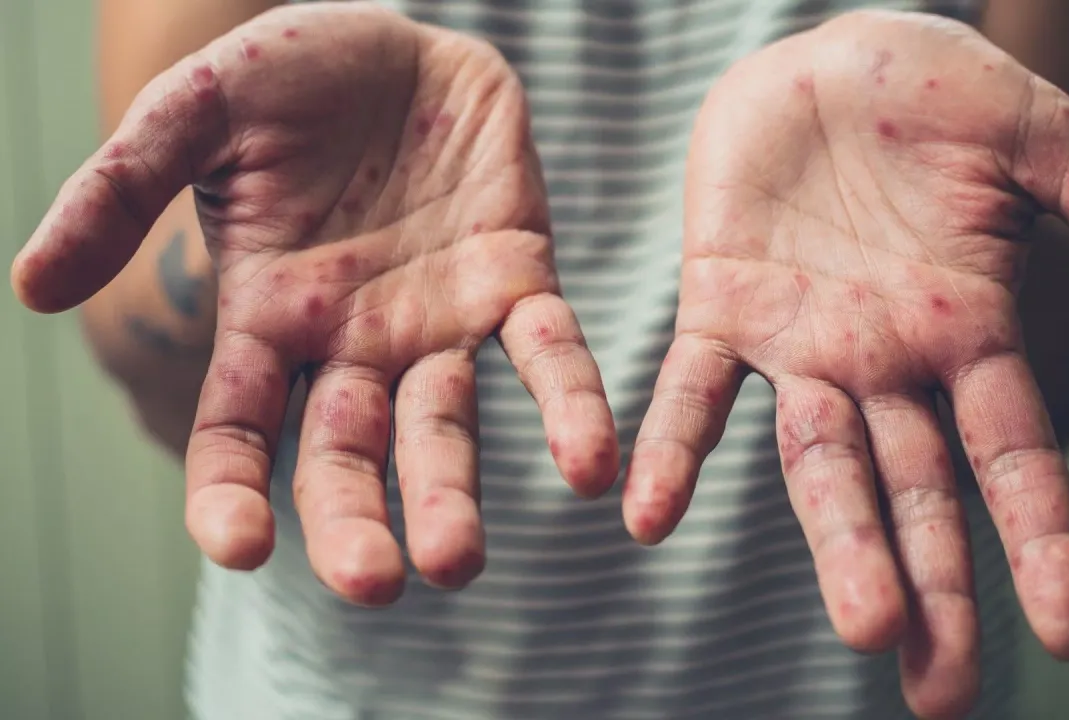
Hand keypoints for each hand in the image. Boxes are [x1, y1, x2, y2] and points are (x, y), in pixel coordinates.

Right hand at [12, 4, 617, 603]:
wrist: (403, 42)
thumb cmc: (291, 76)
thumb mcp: (195, 113)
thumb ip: (123, 189)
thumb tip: (31, 288)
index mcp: (268, 317)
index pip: (238, 429)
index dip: (231, 491)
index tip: (238, 546)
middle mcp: (354, 341)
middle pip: (347, 453)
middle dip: (358, 521)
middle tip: (376, 585)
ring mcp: (438, 322)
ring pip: (444, 426)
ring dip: (454, 494)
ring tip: (460, 561)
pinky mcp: (517, 281)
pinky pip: (548, 354)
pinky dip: (569, 406)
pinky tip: (590, 464)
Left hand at [622, 10, 1068, 717]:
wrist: (823, 58)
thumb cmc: (937, 98)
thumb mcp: (1044, 144)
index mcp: (970, 333)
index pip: (1014, 457)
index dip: (1042, 541)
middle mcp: (886, 362)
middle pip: (915, 493)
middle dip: (931, 587)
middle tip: (937, 694)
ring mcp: (802, 343)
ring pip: (816, 463)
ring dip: (835, 541)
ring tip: (861, 625)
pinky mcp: (720, 306)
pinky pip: (692, 390)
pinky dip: (672, 449)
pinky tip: (647, 513)